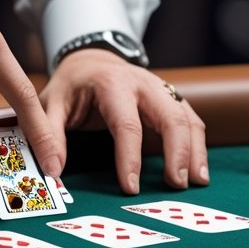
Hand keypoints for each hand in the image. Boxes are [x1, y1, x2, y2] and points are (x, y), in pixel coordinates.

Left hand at [41, 49, 208, 194]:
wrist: (91, 59)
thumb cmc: (71, 85)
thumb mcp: (51, 104)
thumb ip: (50, 136)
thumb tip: (54, 171)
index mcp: (112, 84)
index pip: (127, 124)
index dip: (130, 158)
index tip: (130, 188)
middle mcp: (143, 84)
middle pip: (170, 117)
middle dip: (178, 152)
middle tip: (176, 184)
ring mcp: (161, 89)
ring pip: (187, 118)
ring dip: (195, 150)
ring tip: (198, 181)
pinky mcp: (170, 97)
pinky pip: (191, 119)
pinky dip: (198, 144)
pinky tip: (199, 168)